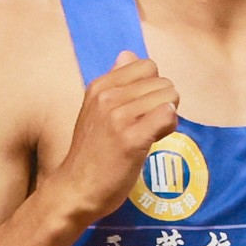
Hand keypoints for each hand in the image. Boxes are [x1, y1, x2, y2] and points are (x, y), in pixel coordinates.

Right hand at [49, 51, 181, 223]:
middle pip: (163, 82)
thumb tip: (127, 54)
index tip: (140, 110)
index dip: (151, 88)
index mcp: (99, 86)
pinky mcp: (131, 138)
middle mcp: (107, 97)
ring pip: (169, 97)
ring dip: (166, 117)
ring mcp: (118, 117)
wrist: (75, 191)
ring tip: (147, 136)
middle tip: (145, 127)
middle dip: (162, 103)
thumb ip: (114, 82)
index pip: (147, 66)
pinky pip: (168, 114)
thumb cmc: (90, 154)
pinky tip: (153, 141)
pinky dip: (169, 127)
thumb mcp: (95, 110)